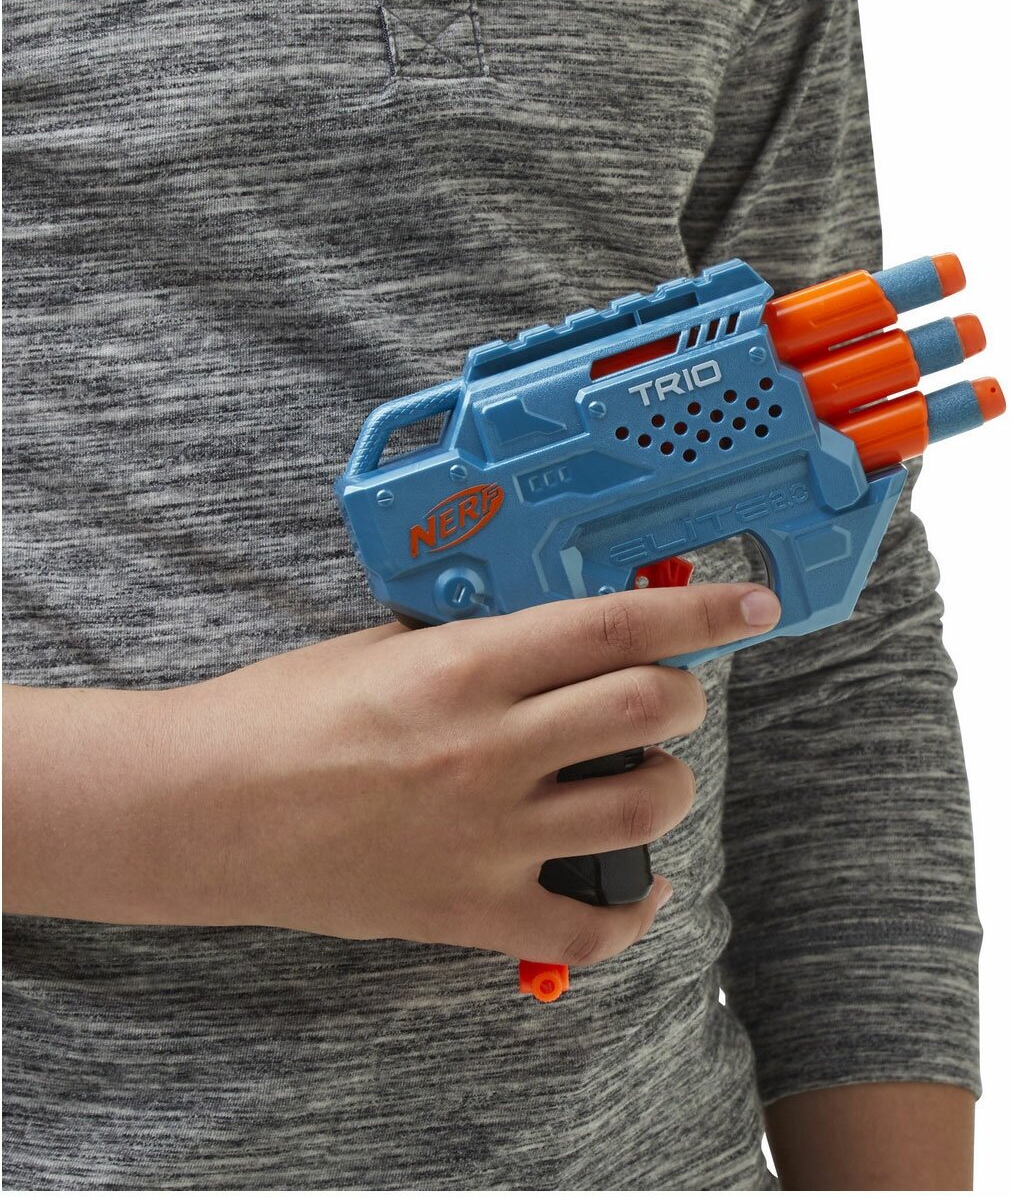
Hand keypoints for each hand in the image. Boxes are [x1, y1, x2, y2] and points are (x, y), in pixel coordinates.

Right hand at [4, 582, 779, 966]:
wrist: (203, 810)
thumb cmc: (277, 715)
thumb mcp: (380, 645)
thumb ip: (473, 641)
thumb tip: (550, 636)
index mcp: (465, 668)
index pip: (614, 626)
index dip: (698, 612)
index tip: (748, 605)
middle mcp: (491, 748)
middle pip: (648, 709)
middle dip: (679, 694)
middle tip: (664, 694)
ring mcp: (488, 835)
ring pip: (644, 807)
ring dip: (665, 784)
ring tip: (643, 776)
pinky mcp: (471, 909)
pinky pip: (591, 924)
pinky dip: (632, 908)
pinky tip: (633, 886)